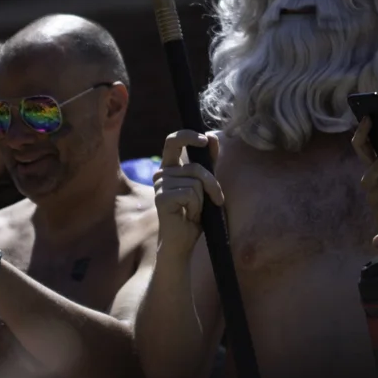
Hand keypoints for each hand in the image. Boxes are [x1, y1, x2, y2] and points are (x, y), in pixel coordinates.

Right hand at [151, 130, 222, 259]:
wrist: (183, 242)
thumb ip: (208, 162)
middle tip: (217, 199)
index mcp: (170, 168)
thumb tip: (212, 135)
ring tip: (195, 212)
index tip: (204, 139)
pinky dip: (197, 207)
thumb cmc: (194, 215)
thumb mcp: (205, 185)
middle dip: (212, 183)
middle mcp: (161, 174)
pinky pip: (190, 194)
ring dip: (204, 200)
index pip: (173, 141)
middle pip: (195, 167)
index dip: (188, 136)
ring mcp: (159, 185)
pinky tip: (189, 216)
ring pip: (195, 182)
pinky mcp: (162, 197)